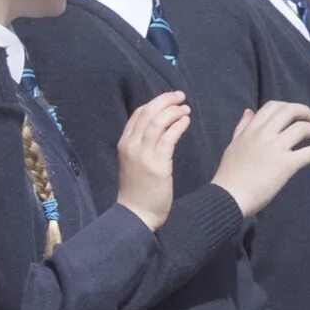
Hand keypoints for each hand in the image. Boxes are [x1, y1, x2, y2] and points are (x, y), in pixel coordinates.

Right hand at [114, 92, 188, 231]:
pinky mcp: (157, 164)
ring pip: (158, 122)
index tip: (169, 100)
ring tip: (186, 108)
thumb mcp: (133, 163)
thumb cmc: (137, 190)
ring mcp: (143, 154)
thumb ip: (141, 146)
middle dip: (165, 100)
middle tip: (180, 96)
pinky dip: (178, 125)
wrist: (136, 214)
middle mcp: (131, 145)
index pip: (138, 115)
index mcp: (124, 144)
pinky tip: (186, 121)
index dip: (155, 103)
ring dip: (174, 111)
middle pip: (148, 113)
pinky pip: (169, 137)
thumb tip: (157, 129)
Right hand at [211, 101, 309, 215]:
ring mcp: (276, 149)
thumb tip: (249, 111)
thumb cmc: (229, 175)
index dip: (288, 107)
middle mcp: (264, 135)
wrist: (228, 196)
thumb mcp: (233, 145)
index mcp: (252, 130)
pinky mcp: (286, 165)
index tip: (294, 116)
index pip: (272, 106)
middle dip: (305, 112)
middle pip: (290, 110)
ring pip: (302, 128)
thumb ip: (242, 127)